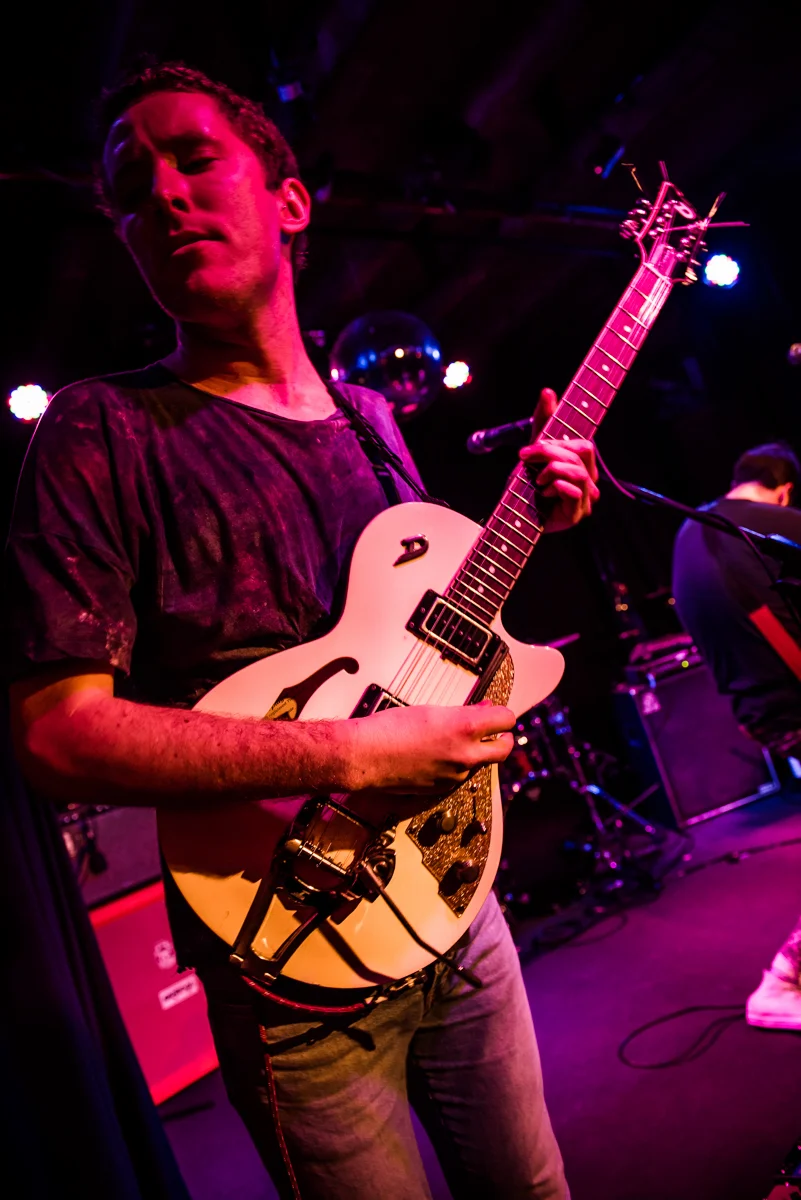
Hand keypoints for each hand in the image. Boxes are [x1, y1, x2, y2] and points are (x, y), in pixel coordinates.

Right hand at [344, 703, 514, 793]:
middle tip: (493, 730)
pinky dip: (457, 765)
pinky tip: (438, 754)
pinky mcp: (443, 788)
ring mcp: (456, 775)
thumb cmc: (391, 728)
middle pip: (505, 749)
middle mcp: (466, 754)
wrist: (365, 756)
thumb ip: (463, 713)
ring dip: (476, 752)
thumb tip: (482, 711)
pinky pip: (461, 775)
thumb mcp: (431, 711)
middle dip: (502, 738)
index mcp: (465, 728)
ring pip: (481, 763)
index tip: (494, 711)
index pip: (506, 720)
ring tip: (455, 739)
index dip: (502, 714)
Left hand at [518, 387, 599, 531]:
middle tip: (526, 458)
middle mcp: (589, 479)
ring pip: (580, 472)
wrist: (514, 514)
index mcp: (583, 464)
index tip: (533, 445)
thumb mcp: (533, 448)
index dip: (559, 442)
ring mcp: (586, 498)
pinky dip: (556, 487)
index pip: (584, 444)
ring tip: (536, 479)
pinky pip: (574, 492)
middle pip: (583, 452)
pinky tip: (544, 492)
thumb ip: (543, 421)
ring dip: (552, 470)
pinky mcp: (577, 513)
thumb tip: (548, 391)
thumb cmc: (527, 484)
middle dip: (551, 452)